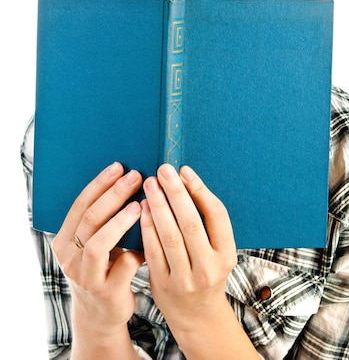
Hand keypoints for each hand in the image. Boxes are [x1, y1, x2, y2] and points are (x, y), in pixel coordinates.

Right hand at [52, 162, 144, 334]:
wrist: (101, 314)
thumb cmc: (104, 267)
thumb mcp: (96, 243)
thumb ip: (105, 219)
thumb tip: (131, 178)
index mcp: (64, 240)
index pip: (80, 204)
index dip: (100, 183)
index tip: (119, 166)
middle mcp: (69, 258)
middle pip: (89, 219)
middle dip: (114, 195)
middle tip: (136, 177)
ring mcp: (85, 276)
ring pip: (97, 244)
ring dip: (119, 222)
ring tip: (139, 206)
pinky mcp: (105, 293)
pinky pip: (122, 268)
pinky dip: (136, 251)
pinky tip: (151, 240)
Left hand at [140, 164, 236, 335]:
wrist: (197, 316)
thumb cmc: (207, 272)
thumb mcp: (218, 250)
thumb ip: (207, 222)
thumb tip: (186, 180)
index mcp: (226, 254)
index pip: (217, 216)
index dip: (200, 190)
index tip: (185, 171)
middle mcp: (208, 267)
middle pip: (191, 223)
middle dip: (176, 193)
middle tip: (163, 170)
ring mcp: (185, 279)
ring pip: (170, 236)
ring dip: (159, 207)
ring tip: (150, 185)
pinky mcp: (163, 285)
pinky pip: (153, 251)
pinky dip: (147, 227)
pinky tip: (142, 209)